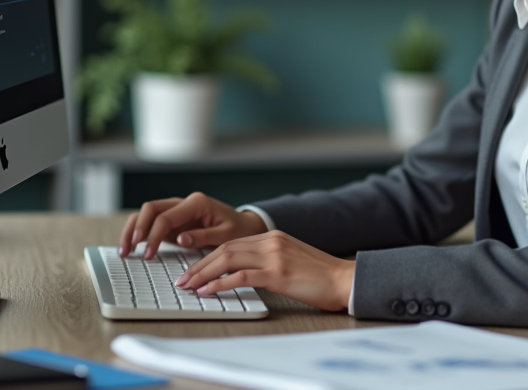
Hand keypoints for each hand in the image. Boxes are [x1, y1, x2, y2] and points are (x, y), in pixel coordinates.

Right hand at [117, 192, 267, 258]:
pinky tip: (132, 248)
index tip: (149, 254)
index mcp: (196, 203)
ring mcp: (176, 211)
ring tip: (124, 251)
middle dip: (137, 228)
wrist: (245, 225)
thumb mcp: (227, 235)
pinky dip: (140, 233)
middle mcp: (183, 203)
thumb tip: (180, 239)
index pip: (166, 216)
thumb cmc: (238, 229)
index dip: (154, 235)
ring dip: (133, 230)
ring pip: (146, 213)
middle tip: (129, 250)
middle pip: (150, 209)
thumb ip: (204, 236)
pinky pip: (151, 223)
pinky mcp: (173, 221)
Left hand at [175, 230, 355, 312]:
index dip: (208, 257)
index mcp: (273, 237)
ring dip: (203, 273)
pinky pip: (241, 276)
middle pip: (225, 248)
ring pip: (228, 259)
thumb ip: (268, 262)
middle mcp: (271, 241)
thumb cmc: (321, 277)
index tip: (193, 270)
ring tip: (189, 285)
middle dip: (199, 265)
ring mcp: (274, 255)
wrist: (345, 280)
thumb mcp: (291, 261)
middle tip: (183, 279)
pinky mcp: (278, 273)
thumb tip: (242, 274)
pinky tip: (208, 291)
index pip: (232, 243)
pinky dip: (220, 283)